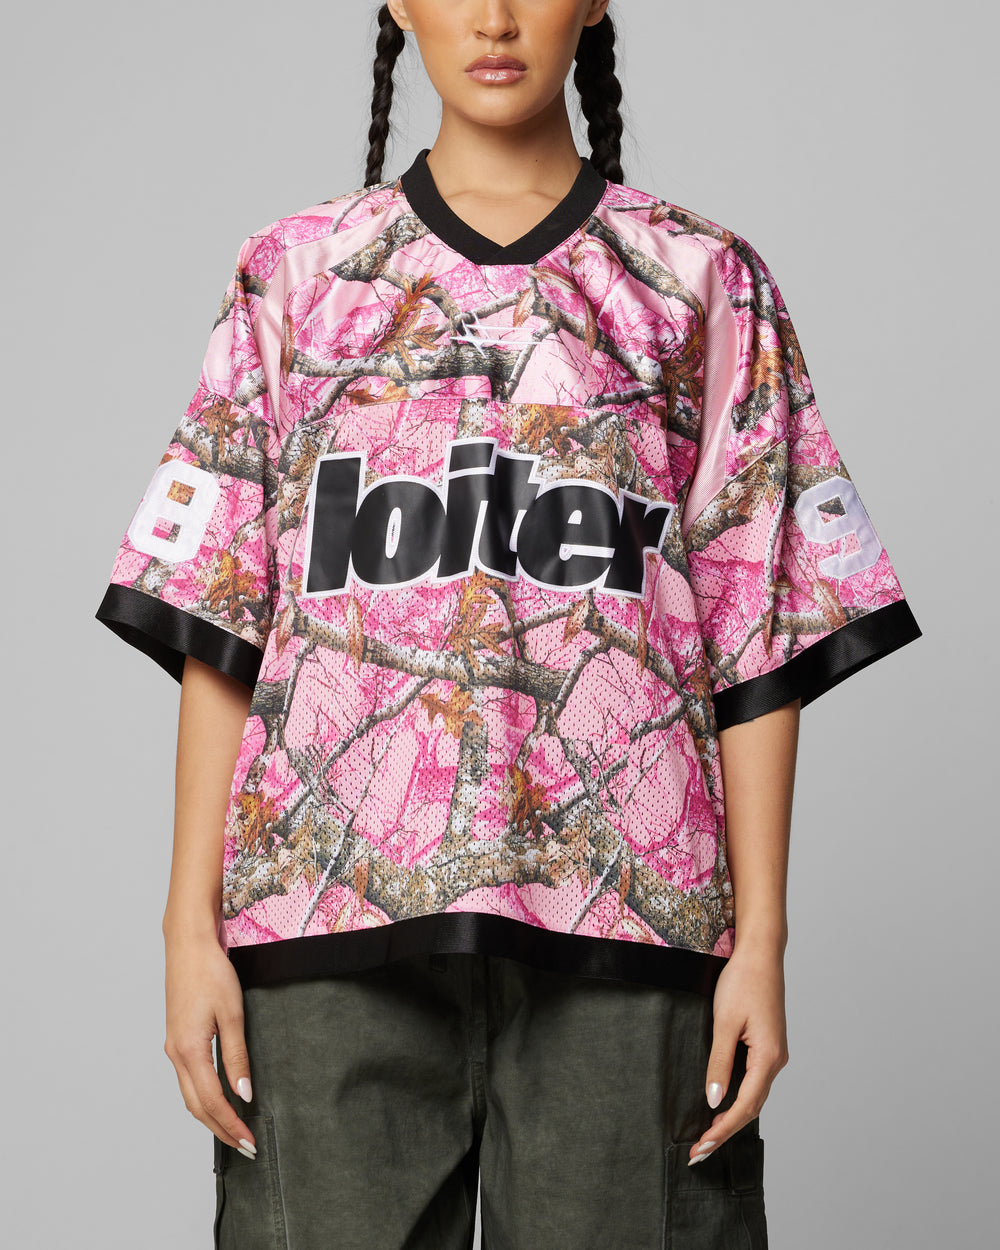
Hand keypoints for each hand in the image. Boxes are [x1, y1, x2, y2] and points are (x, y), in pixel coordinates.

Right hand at [162, 927, 256, 1157]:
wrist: (188, 945)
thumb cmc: (212, 973)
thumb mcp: (233, 1013)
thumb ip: (237, 1056)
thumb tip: (244, 1094)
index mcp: (189, 1050)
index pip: (211, 1101)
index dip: (230, 1125)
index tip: (249, 1142)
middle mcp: (176, 1053)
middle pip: (196, 1106)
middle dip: (220, 1129)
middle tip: (245, 1146)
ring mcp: (174, 1046)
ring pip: (190, 1094)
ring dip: (211, 1116)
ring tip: (234, 1129)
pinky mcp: (177, 1038)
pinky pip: (189, 1079)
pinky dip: (203, 1096)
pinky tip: (219, 1098)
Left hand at [688, 944, 788, 1164]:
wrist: (760, 954)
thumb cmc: (742, 983)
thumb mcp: (724, 1023)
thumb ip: (720, 1063)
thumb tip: (713, 1100)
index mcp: (768, 1057)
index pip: (744, 1106)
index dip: (722, 1129)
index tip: (702, 1147)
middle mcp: (776, 1060)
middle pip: (751, 1107)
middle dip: (725, 1130)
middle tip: (699, 1152)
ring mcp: (774, 1053)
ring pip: (753, 1095)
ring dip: (731, 1117)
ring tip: (707, 1136)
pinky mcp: (767, 1045)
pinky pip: (754, 1080)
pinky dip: (738, 1097)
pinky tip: (722, 1104)